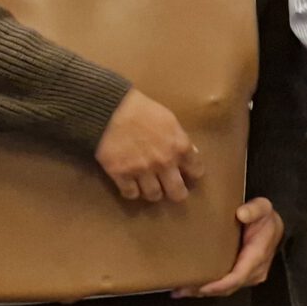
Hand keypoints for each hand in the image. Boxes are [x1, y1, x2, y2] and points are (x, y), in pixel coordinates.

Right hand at [95, 89, 200, 203]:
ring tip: (149, 187)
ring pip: (154, 195)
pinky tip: (130, 186)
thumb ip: (180, 139)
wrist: (110, 110)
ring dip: (153, 192)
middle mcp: (165, 163)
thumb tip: (192, 153)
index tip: (187, 175)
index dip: (192, 175)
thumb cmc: (142, 109)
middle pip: (177, 193)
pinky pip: (131, 193)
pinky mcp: (121, 174)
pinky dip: (131, 192)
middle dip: (176, 193)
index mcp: (180, 147)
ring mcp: (143, 171)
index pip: (196, 171)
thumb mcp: (169, 120)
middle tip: (171, 190)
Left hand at [178, 199, 281, 297]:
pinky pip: (226, 287)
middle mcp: (255, 271)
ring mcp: (250, 277)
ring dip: (203, 292)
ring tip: (180, 290)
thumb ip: (254, 209)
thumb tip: (241, 214)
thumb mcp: (262, 207)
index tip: (201, 286)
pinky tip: (190, 287)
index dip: (220, 284)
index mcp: (258, 255)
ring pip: (226, 290)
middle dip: (205, 291)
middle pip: (229, 287)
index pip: (239, 276)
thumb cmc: (264, 218)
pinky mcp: (243, 278)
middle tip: (181, 290)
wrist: (272, 227)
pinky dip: (208, 289)